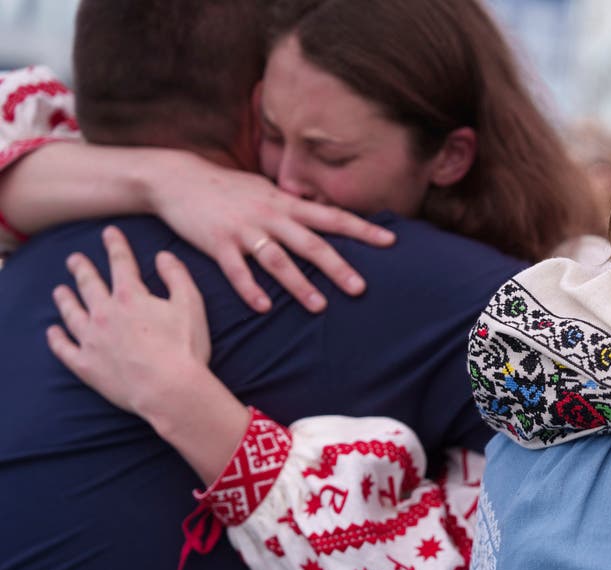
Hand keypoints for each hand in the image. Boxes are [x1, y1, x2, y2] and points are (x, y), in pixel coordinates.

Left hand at [47, 225, 250, 482]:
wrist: (169, 389)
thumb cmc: (185, 348)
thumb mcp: (191, 305)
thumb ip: (177, 276)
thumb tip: (164, 256)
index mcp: (130, 296)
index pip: (120, 263)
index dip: (115, 245)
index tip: (109, 233)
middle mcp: (104, 313)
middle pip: (88, 284)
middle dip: (81, 268)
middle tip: (74, 259)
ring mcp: (91, 339)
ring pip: (71, 313)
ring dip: (65, 299)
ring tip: (60, 291)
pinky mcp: (86, 365)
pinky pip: (64, 349)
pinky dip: (57, 339)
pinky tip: (53, 332)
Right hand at [145, 150, 395, 312]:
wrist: (177, 178)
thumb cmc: (228, 188)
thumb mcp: (266, 190)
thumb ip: (293, 206)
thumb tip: (324, 215)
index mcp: (285, 203)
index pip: (332, 216)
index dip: (362, 229)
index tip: (391, 241)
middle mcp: (269, 215)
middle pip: (310, 243)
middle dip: (337, 266)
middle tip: (360, 289)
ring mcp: (243, 230)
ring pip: (277, 260)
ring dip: (298, 285)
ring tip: (319, 307)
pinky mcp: (216, 243)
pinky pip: (236, 270)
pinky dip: (250, 289)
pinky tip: (264, 307)